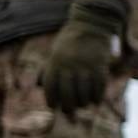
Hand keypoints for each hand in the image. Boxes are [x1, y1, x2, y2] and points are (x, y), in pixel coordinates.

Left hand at [42, 0, 122, 114]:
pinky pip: (99, 88)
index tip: (54, 107)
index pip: (50, 88)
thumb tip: (38, 85)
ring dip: (84, 103)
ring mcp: (85, 66)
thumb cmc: (70, 40)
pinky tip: (96, 100)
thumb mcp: (54, 51)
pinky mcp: (100, 66)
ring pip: (84, 94)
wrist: (91, 23)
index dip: (52, 101)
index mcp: (55, 62)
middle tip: (70, 114)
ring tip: (84, 105)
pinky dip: (98, 97)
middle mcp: (69, 66)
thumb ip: (48, 67)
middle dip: (69, 108)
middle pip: (68, 95)